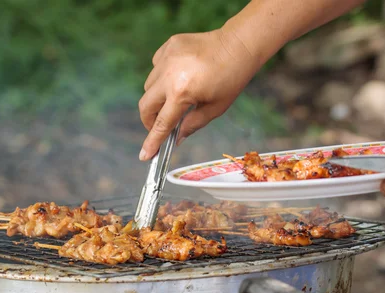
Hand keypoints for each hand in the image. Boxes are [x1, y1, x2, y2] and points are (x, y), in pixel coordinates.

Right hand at [138, 28, 260, 160]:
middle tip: (159, 126)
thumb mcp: (215, 108)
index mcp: (182, 93)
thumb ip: (193, 125)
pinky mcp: (169, 46)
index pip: (162, 124)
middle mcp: (169, 75)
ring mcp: (167, 58)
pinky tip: (178, 77)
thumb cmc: (232, 79)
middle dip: (149, 120)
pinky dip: (162, 77)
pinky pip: (156, 67)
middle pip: (145, 105)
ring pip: (149, 86)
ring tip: (175, 98)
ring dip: (156, 98)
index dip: (152, 141)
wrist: (239, 45)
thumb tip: (177, 138)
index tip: (145, 155)